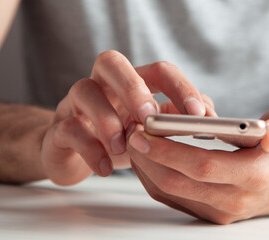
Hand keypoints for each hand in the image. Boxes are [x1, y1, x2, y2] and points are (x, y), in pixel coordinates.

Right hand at [40, 50, 211, 185]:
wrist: (72, 157)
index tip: (197, 114)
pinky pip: (69, 128)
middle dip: (133, 87)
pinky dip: (89, 148)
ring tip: (122, 148)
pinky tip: (105, 167)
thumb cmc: (120, 139)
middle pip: (112, 62)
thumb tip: (210, 118)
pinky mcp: (58, 127)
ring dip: (107, 120)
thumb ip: (179, 120)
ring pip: (83, 90)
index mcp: (132, 81)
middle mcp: (102, 84)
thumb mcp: (152, 131)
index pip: (159, 70)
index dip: (179, 88)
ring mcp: (75, 103)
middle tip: (148, 117)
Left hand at [128, 103, 268, 223]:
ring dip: (145, 167)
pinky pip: (173, 198)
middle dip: (148, 157)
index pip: (204, 166)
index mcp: (257, 175)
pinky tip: (146, 156)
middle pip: (179, 182)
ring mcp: (222, 212)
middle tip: (130, 131)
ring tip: (134, 139)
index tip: (145, 130)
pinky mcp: (211, 214)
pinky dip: (153, 177)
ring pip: (170, 193)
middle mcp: (237, 199)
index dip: (170, 150)